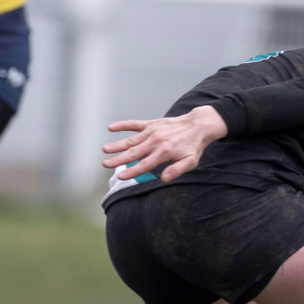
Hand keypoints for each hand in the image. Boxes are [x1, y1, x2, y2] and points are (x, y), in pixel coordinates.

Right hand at [101, 105, 227, 183]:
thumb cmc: (194, 145)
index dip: (132, 171)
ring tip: (105, 149)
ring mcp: (152, 132)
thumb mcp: (191, 161)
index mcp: (164, 152)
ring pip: (131, 140)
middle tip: (105, 164)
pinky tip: (111, 127)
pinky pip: (134, 124)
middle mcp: (156, 142)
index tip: (120, 176)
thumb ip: (177, 170)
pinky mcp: (151, 124)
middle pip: (134, 153)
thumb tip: (165, 179)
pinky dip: (123, 125)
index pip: (145, 164)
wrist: (199, 125)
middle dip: (118, 159)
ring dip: (117, 145)